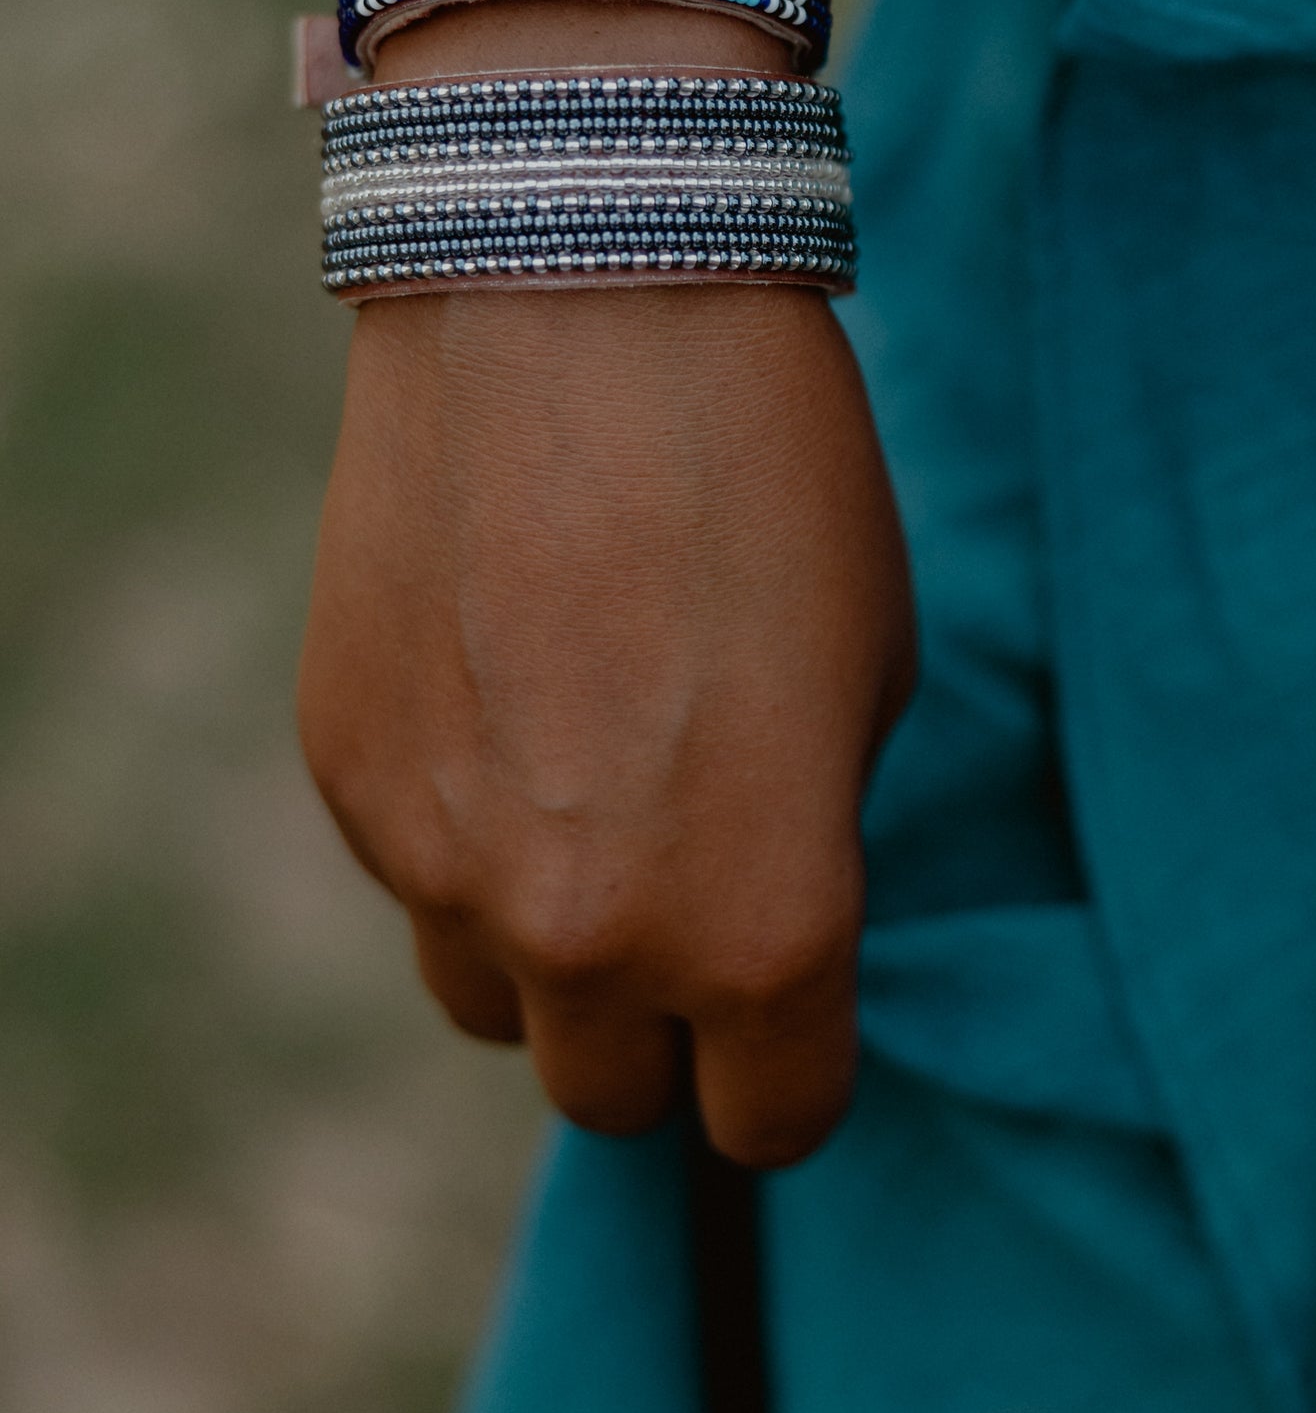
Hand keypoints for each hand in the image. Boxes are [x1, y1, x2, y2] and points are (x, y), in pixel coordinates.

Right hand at [296, 276, 914, 1164]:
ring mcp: (444, 868)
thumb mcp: (868, 678)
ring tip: (589, 792)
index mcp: (762, 928)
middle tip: (693, 890)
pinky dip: (463, 832)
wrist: (581, 291)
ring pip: (493, 1002)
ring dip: (546, 949)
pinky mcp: (351, 779)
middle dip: (664, 1026)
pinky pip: (413, 876)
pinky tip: (506, 687)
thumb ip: (806, 844)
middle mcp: (592, 936)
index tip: (795, 1005)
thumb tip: (756, 910)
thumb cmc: (772, 472)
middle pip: (613, 1095)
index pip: (771, 1121)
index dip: (793, 1066)